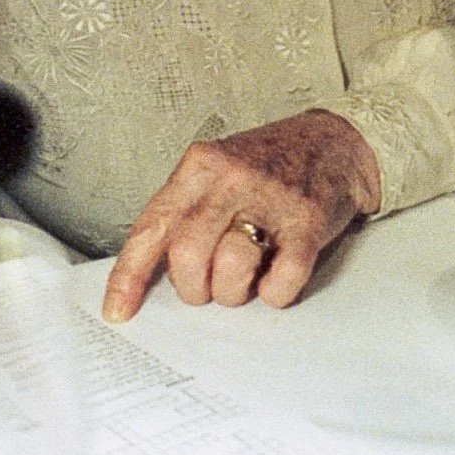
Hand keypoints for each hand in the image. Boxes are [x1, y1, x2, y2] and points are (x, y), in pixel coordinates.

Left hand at [102, 111, 380, 321]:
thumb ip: (185, 212)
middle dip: (194, 288)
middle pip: (188, 255)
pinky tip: (277, 278)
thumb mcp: (216, 173)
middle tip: (209, 288)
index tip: (118, 311)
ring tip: (247, 280)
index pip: (152, 227)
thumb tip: (148, 273)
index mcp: (199, 166)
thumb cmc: (267, 167)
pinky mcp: (309, 220)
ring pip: (231, 268)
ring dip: (236, 291)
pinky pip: (281, 279)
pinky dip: (276, 293)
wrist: (336, 142)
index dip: (129, 276)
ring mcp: (272, 198)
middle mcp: (231, 177)